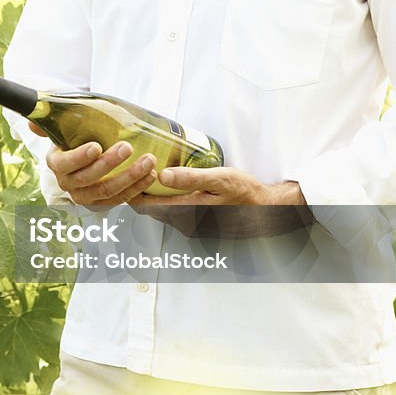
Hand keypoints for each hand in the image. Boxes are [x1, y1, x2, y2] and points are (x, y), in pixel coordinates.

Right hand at [28, 121, 157, 206]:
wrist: (88, 151)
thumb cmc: (75, 135)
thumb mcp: (62, 124)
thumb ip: (49, 120)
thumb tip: (32, 121)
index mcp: (56, 163)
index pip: (65, 164)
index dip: (80, 157)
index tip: (97, 146)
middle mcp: (69, 183)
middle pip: (89, 178)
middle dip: (110, 164)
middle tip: (127, 148)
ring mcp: (88, 195)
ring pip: (108, 190)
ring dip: (130, 177)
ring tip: (148, 162)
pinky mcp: (105, 201)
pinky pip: (122, 198)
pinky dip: (137, 188)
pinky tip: (150, 175)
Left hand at [131, 166, 312, 237]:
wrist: (266, 210)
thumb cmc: (245, 193)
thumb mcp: (220, 179)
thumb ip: (190, 178)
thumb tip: (162, 175)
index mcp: (187, 213)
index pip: (147, 206)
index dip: (134, 191)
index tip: (129, 172)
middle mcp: (185, 224)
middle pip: (151, 210)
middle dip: (139, 191)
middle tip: (134, 169)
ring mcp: (191, 226)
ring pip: (161, 211)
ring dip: (152, 195)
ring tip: (147, 172)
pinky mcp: (196, 224)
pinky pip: (172, 212)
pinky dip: (164, 199)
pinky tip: (167, 184)